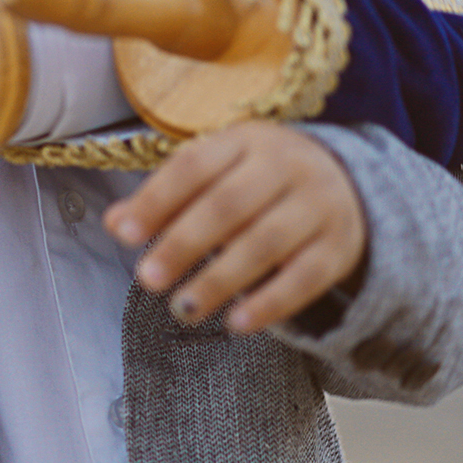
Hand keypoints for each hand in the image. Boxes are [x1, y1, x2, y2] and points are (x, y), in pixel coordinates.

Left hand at [103, 122, 367, 335]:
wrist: (347, 183)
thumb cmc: (260, 180)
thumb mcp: (218, 173)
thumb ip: (167, 197)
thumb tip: (114, 222)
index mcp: (247, 139)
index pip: (195, 165)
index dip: (158, 199)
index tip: (125, 234)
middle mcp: (287, 165)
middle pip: (229, 205)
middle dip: (184, 243)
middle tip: (147, 279)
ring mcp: (318, 204)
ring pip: (266, 243)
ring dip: (220, 280)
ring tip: (182, 308)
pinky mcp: (339, 246)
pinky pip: (305, 278)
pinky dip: (270, 303)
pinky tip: (236, 323)